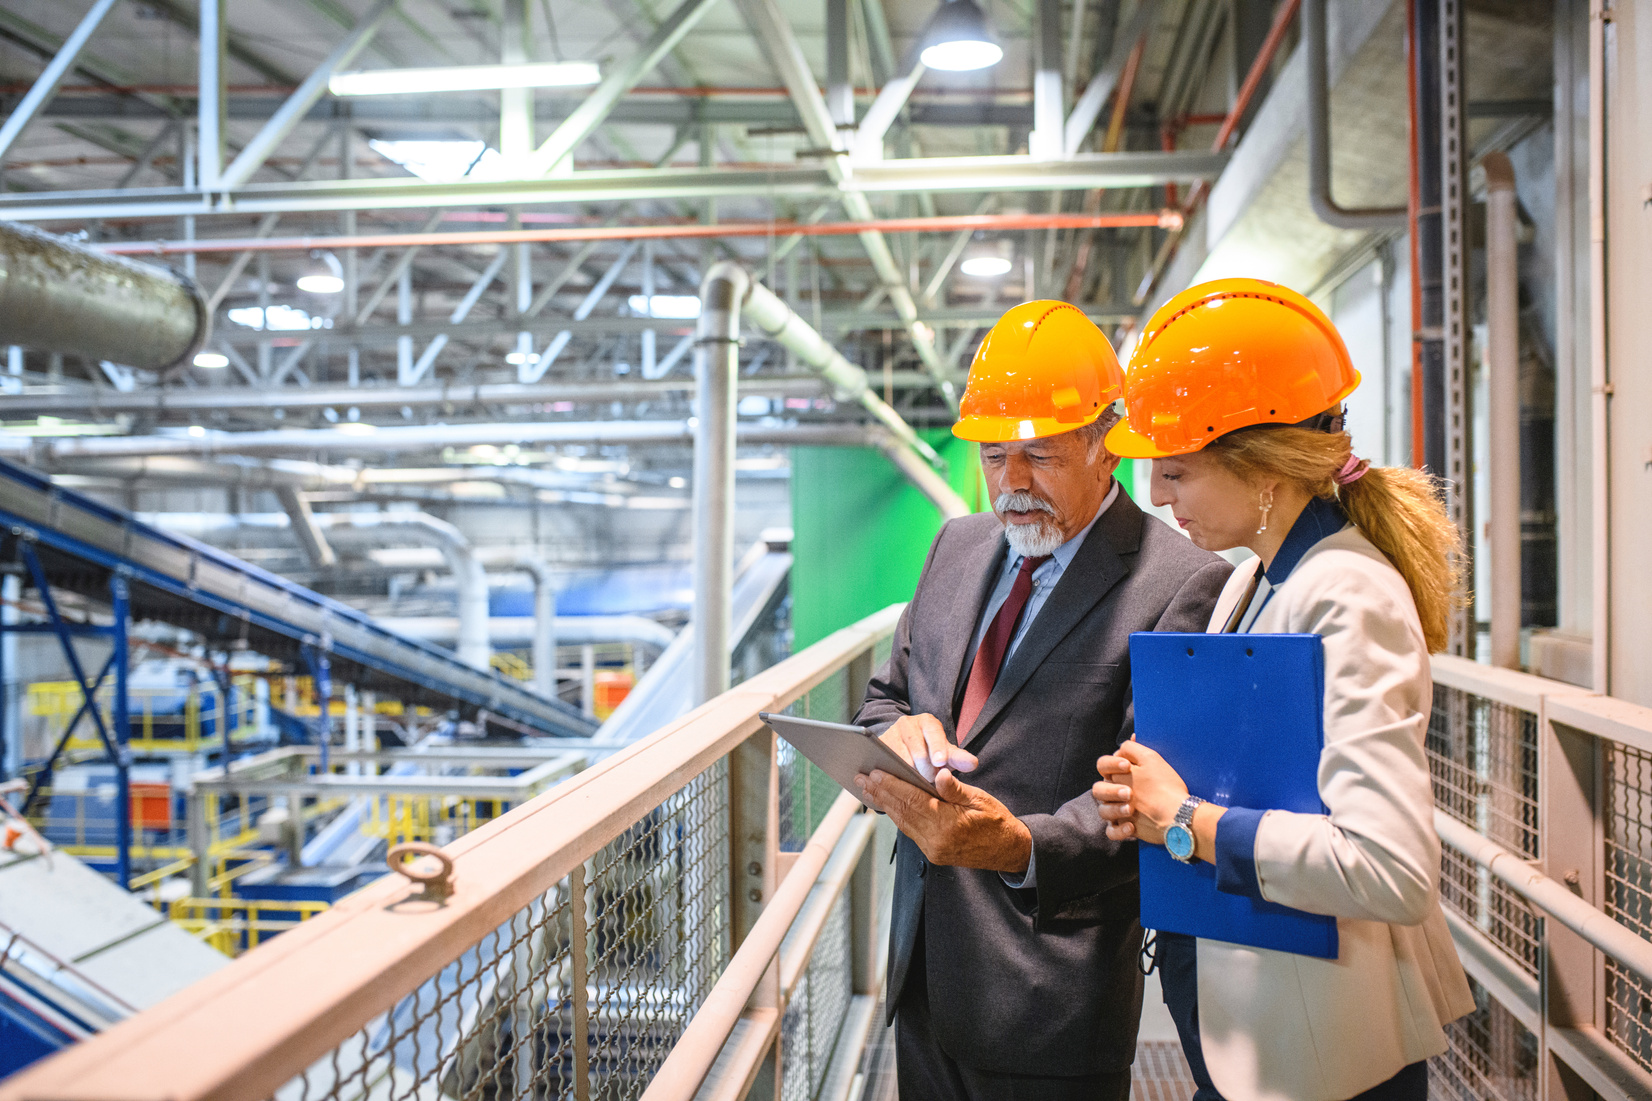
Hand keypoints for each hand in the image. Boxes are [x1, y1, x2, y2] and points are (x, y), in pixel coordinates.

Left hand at [855, 767, 1030, 873]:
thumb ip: (955, 788)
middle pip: (902, 812)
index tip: (876, 772)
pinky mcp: (933, 854)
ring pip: (903, 823)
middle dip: (880, 793)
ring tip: (868, 789)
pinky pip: (910, 831)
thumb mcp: (979, 799)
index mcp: (948, 824)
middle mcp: (936, 840)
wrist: (1008, 851)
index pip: (913, 800)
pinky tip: (888, 805)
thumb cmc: (996, 821)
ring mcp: (933, 849)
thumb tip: (938, 774)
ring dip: (885, 804)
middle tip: (861, 778)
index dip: (892, 784)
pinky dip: (897, 816)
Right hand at [879, 713, 976, 782]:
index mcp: (927, 722)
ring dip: (907, 773)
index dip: (937, 748)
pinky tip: (895, 784)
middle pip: (916, 748)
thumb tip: (973, 764)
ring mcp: (890, 734)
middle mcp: (907, 724)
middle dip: (924, 768)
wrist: (904, 747)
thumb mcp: (945, 752)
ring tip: (914, 784)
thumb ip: (958, 758)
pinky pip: (883, 762)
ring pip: (898, 757)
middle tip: (929, 780)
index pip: (934, 733)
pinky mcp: (876, 747)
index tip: (941, 762)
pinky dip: (890, 775)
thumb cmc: (929, 751)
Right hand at [1092, 741, 1189, 845]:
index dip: (1110, 764)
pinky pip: (1111, 832)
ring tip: (1130, 810)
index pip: (1102, 765)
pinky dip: (1118, 830)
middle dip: (1111, 791)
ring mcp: (1120, 811)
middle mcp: (1118, 792)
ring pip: (1103, 811)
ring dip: (1114, 809)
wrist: (1180, 814)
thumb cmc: (1166, 785)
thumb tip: (1130, 736)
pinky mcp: (1126, 828)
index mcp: (1122, 775)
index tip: (1127, 766)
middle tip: (1129, 793)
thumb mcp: (1152, 760)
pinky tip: (1131, 827)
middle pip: (1098, 789)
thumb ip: (1134, 748)